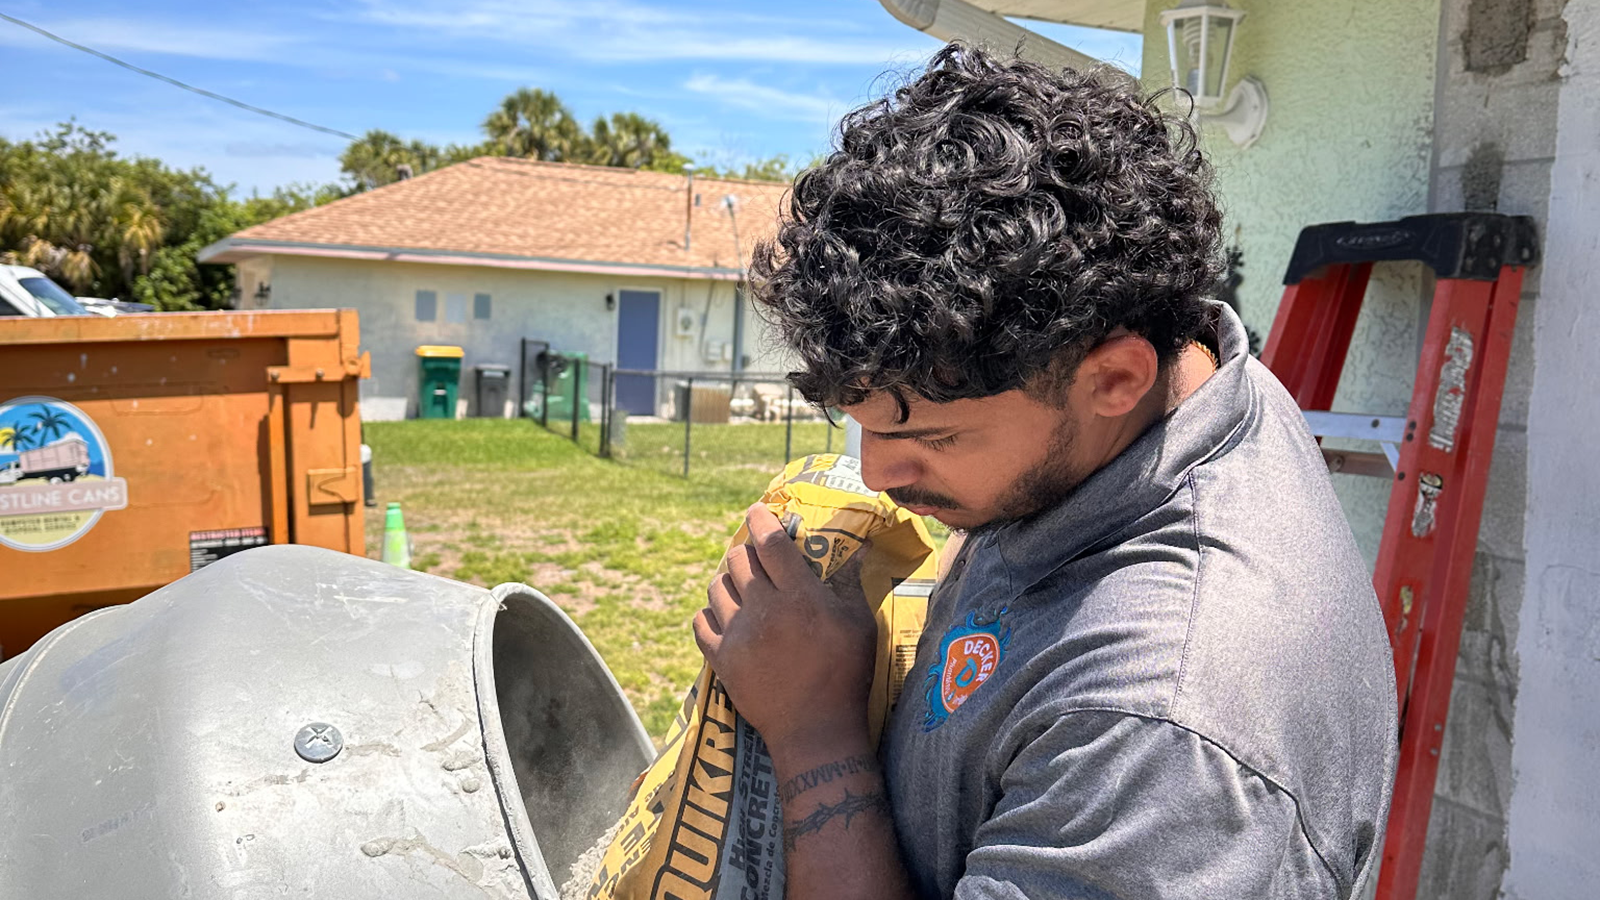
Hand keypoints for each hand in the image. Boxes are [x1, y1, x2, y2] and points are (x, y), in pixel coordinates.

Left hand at [693, 504, 876, 751]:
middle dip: (747, 551)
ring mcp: (738, 634)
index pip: (770, 543)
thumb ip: (851, 581)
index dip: (761, 520)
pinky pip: (700, 621)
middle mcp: (764, 608)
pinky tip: (723, 616)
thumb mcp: (859, 623)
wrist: (815, 729)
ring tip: (741, 588)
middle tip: (757, 558)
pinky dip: (709, 613)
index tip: (757, 512)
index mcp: (799, 595)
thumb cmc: (847, 674)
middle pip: (740, 560)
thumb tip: (861, 544)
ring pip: (717, 587)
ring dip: (728, 581)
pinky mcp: (720, 658)